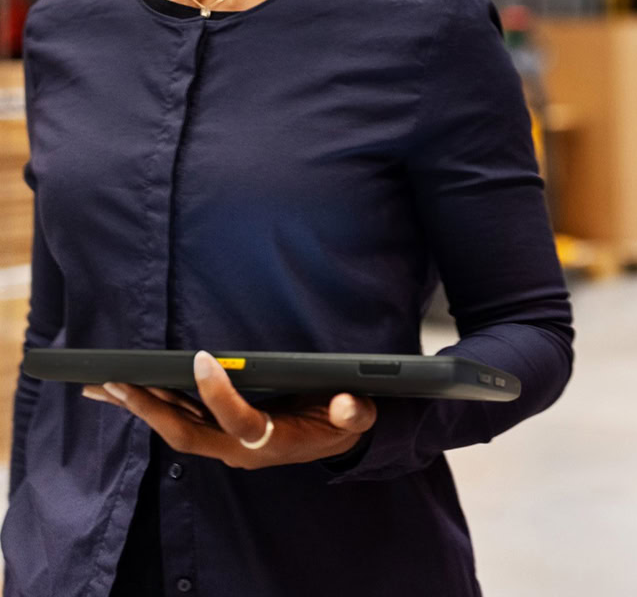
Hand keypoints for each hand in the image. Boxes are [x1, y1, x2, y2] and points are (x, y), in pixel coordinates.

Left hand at [82, 351, 377, 469]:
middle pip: (187, 433)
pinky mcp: (217, 435)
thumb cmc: (341, 423)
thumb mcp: (357, 416)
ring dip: (142, 408)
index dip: (218, 393)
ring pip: (176, 429)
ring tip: (107, 386)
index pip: (237, 421)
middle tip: (120, 383)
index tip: (202, 358)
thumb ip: (353, 413)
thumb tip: (345, 403)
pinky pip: (179, 423)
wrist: (334, 443)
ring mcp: (225, 444)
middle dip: (152, 409)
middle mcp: (240, 449)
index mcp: (272, 441)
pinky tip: (130, 392)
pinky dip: (153, 407)